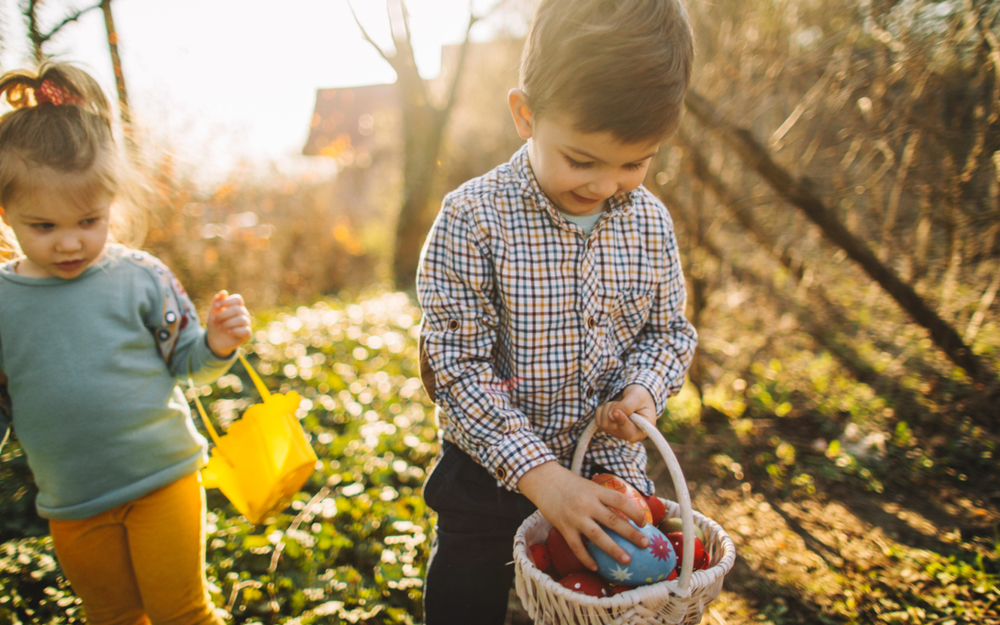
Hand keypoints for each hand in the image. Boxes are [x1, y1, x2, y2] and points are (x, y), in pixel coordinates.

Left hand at [206, 290, 250, 357]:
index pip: (238, 299)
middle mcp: (243, 314)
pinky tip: (227, 332)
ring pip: (241, 319)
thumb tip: (224, 292)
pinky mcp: (247, 334)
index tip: (216, 307)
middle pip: (237, 309)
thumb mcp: (213, 312)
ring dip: (227, 323)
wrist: (215, 340)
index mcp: (237, 306)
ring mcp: (246, 324)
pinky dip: (234, 330)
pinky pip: (245, 330)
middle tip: (215, 320)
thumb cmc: (216, 324)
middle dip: (223, 314)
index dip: (227, 301)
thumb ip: (217, 301)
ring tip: (220, 327)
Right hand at [518, 461, 649, 571]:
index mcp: (596, 491)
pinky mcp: (563, 527)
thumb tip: (624, 516)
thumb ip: (603, 499)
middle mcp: (587, 504)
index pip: (620, 500)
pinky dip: (586, 558)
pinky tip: (596, 567)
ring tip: (627, 560)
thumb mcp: (589, 486)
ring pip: (597, 536)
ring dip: (613, 549)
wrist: (543, 481)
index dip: (634, 512)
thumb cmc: (569, 484)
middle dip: (631, 534)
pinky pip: (577, 546)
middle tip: (645, 544)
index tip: (644, 523)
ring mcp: (575, 517)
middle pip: (613, 520)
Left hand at [595, 384, 656, 442]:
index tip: (616, 412)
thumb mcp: (638, 397)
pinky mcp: (607, 429)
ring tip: (620, 404)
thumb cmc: (641, 397)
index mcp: (641, 431)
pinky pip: (597, 420)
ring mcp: (617, 433)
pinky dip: (602, 410)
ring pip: (603, 423)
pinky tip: (613, 407)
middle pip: (613, 425)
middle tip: (625, 401)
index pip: (630, 433)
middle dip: (615, 408)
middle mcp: (628, 435)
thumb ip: (627, 406)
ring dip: (608, 408)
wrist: (635, 397)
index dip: (622, 423)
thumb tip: (612, 415)